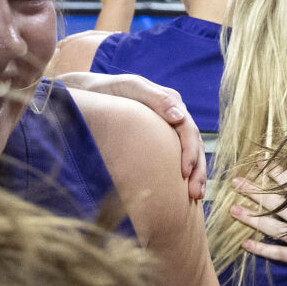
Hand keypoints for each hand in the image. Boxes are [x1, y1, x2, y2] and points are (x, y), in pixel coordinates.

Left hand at [53, 73, 206, 199]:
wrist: (89, 93)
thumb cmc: (107, 91)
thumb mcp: (130, 88)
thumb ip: (156, 98)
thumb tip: (180, 117)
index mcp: (171, 102)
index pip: (189, 129)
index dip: (190, 152)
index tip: (184, 173)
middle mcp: (175, 116)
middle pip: (195, 144)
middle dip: (198, 170)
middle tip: (195, 193)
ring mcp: (168, 129)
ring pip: (191, 152)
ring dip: (196, 175)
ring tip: (196, 197)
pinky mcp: (160, 140)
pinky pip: (177, 156)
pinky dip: (185, 173)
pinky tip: (185, 191)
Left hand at [229, 170, 286, 272]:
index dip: (274, 174)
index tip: (259, 164)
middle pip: (274, 205)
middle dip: (254, 192)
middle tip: (235, 183)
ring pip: (271, 228)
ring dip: (251, 218)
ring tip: (233, 210)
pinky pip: (278, 254)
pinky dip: (261, 249)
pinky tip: (245, 243)